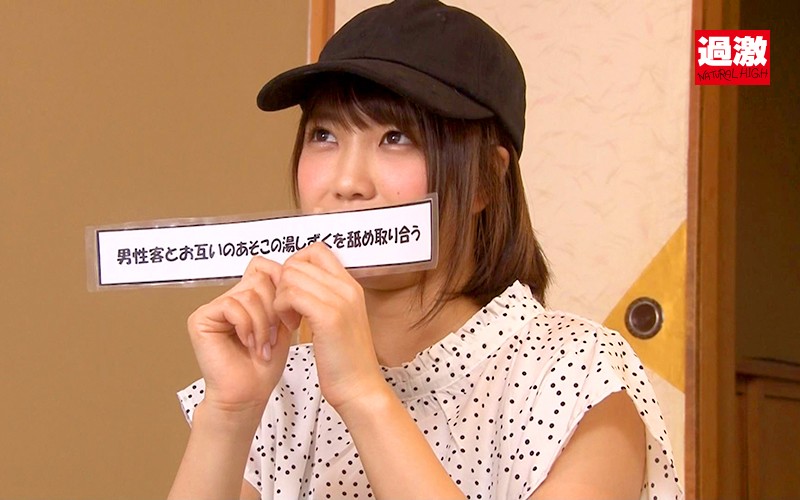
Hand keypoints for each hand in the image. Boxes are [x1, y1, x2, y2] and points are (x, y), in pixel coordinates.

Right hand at [186, 256, 290, 414]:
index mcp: (247, 297)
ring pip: (249, 294)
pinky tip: (248, 344)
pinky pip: (232, 305)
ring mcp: (213, 308)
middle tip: (274, 336)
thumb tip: (287, 270)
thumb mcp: (282, 322)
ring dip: (263, 323)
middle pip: (259, 278)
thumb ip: (281, 296)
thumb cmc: (263, 365)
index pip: (263, 267)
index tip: (290, 314)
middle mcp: (229, 299)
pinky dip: (247, 326)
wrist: (248, 394)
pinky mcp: (201, 318)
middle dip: (274, 309)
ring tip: (262, 345)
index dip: (280, 284)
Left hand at [273, 243, 385, 408]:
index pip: (316, 251)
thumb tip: (301, 284)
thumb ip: (326, 299)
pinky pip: (291, 295)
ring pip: (291, 276)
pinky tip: (291, 326)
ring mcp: (340, 300)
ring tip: (289, 320)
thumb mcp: (340, 321)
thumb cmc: (346, 361)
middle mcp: (347, 288)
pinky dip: (282, 309)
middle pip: (299, 261)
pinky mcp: (329, 317)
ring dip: (281, 297)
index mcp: (351, 286)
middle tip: (288, 309)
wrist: (360, 389)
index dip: (296, 266)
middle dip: (283, 283)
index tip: (293, 291)